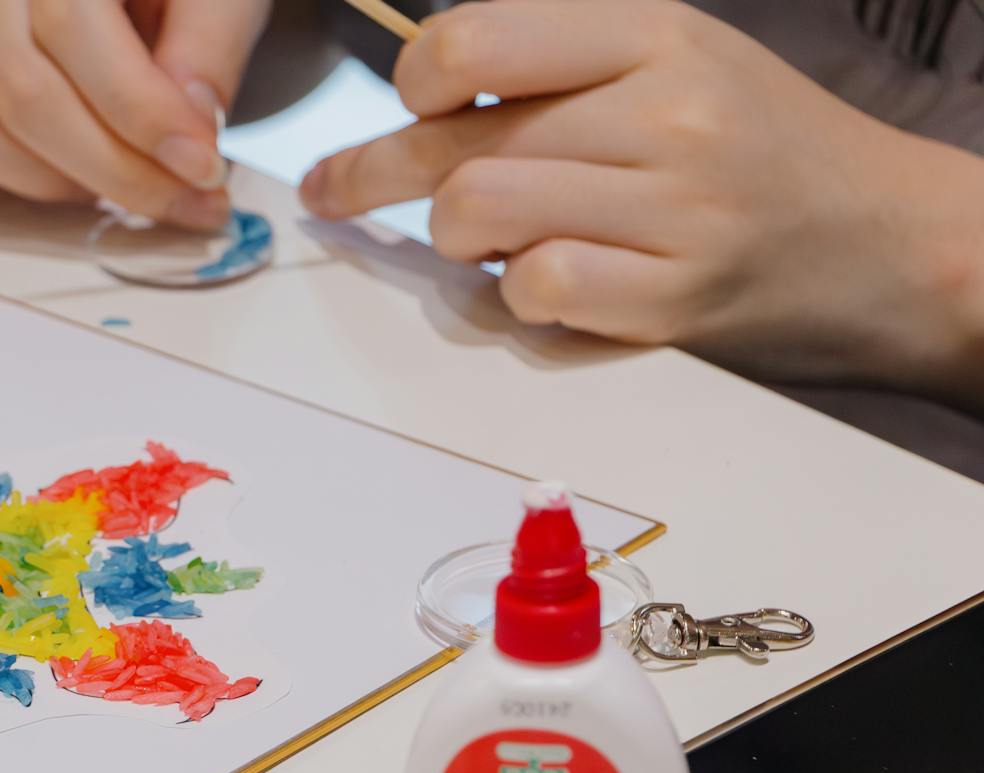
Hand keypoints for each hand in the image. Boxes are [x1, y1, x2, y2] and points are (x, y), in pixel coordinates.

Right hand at [0, 0, 271, 229]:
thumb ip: (210, 43)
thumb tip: (188, 122)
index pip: (72, 27)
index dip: (140, 111)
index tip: (201, 168)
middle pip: (19, 90)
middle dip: (112, 169)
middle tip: (180, 199)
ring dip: (32, 175)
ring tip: (98, 179)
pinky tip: (23, 173)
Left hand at [301, 0, 983, 395]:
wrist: (879, 237)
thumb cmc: (749, 145)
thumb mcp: (668, 58)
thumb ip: (553, 62)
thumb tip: (416, 94)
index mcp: (652, 32)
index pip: (472, 43)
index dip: (413, 81)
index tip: (407, 104)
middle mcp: (663, 111)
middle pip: (453, 146)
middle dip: (369, 173)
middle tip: (333, 190)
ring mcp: (673, 208)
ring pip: (475, 216)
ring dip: (457, 240)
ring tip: (487, 241)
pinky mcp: (674, 297)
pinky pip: (531, 292)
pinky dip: (514, 298)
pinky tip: (542, 286)